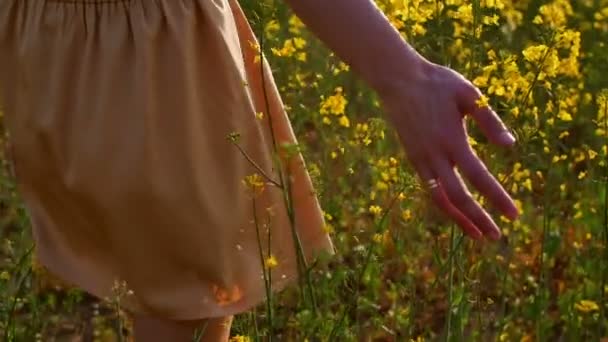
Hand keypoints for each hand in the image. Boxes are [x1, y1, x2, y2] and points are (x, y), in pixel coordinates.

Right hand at [379, 61, 518, 240]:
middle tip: (496, 236)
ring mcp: (421, 159)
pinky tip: (457, 210)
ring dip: (459, 219)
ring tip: (477, 234)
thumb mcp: (469, 95)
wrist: (399, 80)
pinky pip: (429, 188)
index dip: (497, 198)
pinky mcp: (413, 158)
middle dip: (478, 218)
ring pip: (440, 198)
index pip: (479, 177)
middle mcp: (435, 155)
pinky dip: (444, 204)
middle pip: (458, 197)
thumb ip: (489, 121)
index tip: (514, 215)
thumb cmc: (438, 84)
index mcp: (452, 139)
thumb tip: (510, 145)